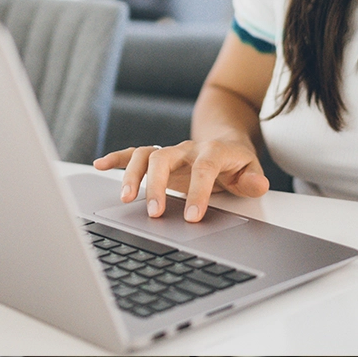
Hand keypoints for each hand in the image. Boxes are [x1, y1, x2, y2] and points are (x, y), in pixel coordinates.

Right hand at [93, 140, 269, 221]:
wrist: (225, 140)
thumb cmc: (236, 162)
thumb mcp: (250, 170)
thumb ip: (253, 179)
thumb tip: (258, 185)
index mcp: (212, 152)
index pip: (204, 168)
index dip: (198, 191)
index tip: (192, 216)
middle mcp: (187, 149)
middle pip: (165, 158)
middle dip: (157, 185)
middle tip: (155, 213)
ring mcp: (171, 152)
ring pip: (146, 154)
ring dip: (133, 174)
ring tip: (125, 198)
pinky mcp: (158, 157)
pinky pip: (134, 153)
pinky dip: (116, 158)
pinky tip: (100, 166)